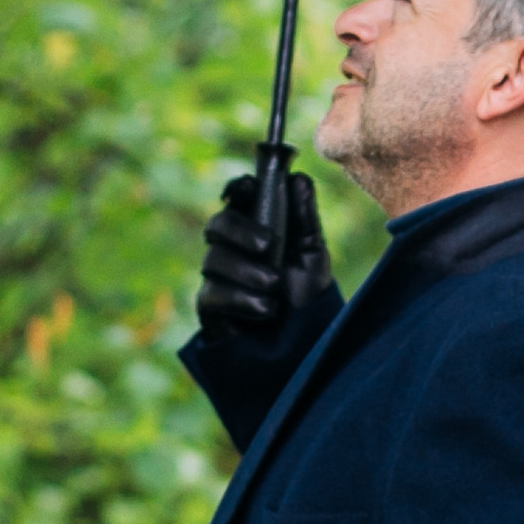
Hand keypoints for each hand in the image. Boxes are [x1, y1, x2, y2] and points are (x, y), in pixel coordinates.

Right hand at [199, 165, 333, 343]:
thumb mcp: (313, 255)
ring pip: (214, 259)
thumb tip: (298, 177)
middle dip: (240, 230)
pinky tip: (266, 309)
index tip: (249, 186)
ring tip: (275, 289)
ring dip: (249, 273)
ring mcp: (218, 277)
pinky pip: (212, 293)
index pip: (237, 198)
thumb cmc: (306, 297)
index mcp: (257, 227)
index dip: (238, 188)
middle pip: (218, 223)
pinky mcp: (210, 307)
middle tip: (269, 246)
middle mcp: (232, 248)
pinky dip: (242, 299)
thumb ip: (305, 217)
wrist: (302, 346)